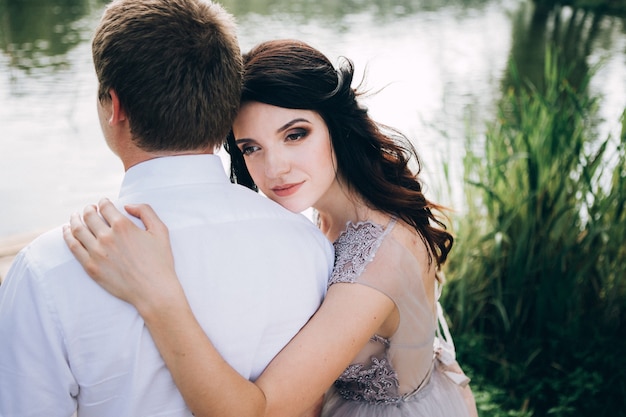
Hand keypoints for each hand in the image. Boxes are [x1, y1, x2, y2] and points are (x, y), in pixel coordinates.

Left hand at [63, 198, 180, 313]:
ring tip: (75, 216)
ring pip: (78, 229)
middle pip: (89, 216)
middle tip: (90, 209)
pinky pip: (73, 246)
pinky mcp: (91, 267)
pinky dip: (67, 235)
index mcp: (123, 226)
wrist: (153, 290)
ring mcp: (96, 252)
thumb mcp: (161, 231)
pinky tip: (67, 231)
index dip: (103, 202)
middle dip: (89, 209)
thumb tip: (127, 206)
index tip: (103, 203)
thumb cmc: (160, 261)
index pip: (105, 207)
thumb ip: (146, 211)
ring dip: (75, 219)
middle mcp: (107, 237)